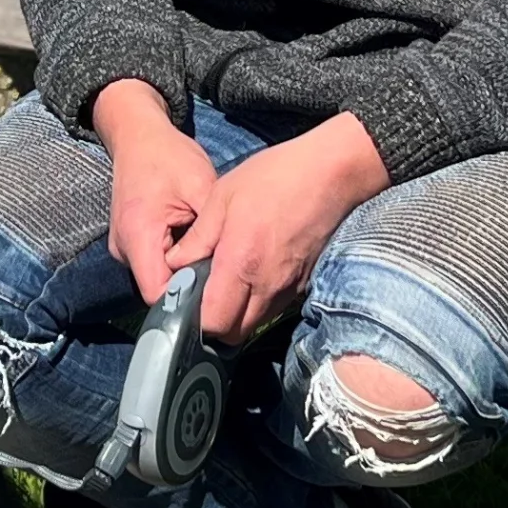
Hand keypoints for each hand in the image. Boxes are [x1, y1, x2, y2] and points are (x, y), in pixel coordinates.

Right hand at [96, 81, 217, 300]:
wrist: (138, 138)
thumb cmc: (169, 157)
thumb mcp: (201, 186)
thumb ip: (212, 231)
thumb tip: (231, 267)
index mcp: (138, 235)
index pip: (158, 294)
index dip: (187, 302)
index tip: (218, 296)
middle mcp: (124, 249)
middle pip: (158, 291)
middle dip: (190, 289)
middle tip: (225, 279)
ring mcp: (124, 250)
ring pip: (158, 280)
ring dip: (184, 275)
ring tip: (213, 261)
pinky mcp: (131, 246)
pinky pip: (155, 267)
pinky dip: (176, 264)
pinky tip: (197, 250)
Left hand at [193, 115, 389, 346]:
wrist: (332, 174)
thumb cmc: (275, 178)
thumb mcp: (223, 197)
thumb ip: (197, 238)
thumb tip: (174, 265)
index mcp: (241, 264)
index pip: (213, 322)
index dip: (193, 318)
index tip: (184, 298)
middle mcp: (267, 286)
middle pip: (234, 334)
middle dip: (214, 323)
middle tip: (202, 294)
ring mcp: (289, 289)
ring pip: (254, 323)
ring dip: (236, 314)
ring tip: (225, 282)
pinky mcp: (304, 284)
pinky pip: (273, 308)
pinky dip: (257, 303)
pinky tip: (250, 274)